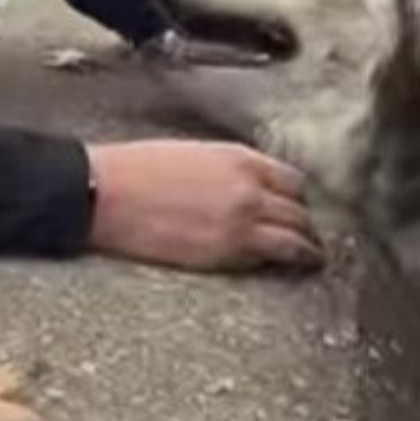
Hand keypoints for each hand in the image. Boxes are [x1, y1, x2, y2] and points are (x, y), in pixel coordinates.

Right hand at [85, 140, 322, 272]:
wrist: (106, 193)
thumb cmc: (137, 170)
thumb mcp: (193, 154)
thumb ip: (228, 170)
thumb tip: (243, 186)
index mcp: (239, 159)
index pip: (291, 179)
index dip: (296, 196)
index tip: (297, 205)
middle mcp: (249, 187)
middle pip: (299, 209)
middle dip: (307, 222)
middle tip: (310, 234)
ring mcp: (242, 221)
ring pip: (295, 238)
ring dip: (307, 247)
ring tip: (313, 257)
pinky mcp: (226, 252)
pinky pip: (270, 258)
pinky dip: (283, 261)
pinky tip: (288, 266)